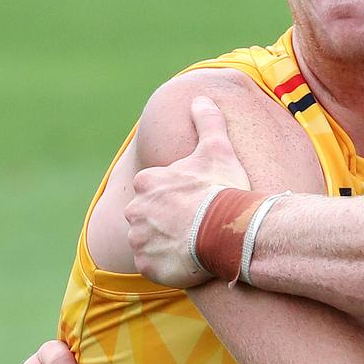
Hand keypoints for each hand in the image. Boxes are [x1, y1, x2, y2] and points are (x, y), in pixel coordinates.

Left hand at [126, 95, 249, 287]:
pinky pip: (153, 266)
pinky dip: (168, 265)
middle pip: (149, 216)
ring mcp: (139, 240)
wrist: (228, 230)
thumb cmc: (223, 188)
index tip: (197, 201)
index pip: (155, 190)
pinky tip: (190, 259)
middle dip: (167, 220)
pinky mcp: (147, 266)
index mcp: (148, 182)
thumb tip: (201, 97)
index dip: (177, 196)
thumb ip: (207, 122)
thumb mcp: (218, 150)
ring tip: (194, 243)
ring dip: (166, 243)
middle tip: (195, 224)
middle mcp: (135, 210)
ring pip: (149, 241)